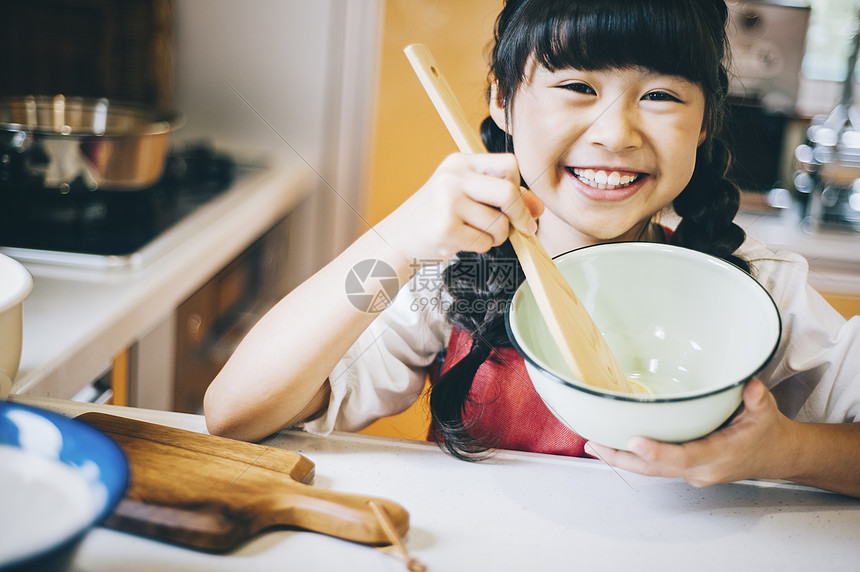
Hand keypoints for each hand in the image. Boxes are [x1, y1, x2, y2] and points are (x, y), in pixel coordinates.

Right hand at [375, 153, 542, 266]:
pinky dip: (482, 247)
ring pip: (499, 223)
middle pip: (508, 192)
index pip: (509, 164)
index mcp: (459, 162)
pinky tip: (463, 242)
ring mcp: (447, 203)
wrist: (397, 238)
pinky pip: (484, 242)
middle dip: (520, 215)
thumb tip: (538, 206)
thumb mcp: (466, 196)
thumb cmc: (435, 216)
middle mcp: (452, 177)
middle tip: (522, 228)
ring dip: (497, 237)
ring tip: (476, 235)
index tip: (519, 205)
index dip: (519, 186)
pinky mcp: (445, 229)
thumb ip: (503, 197)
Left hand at [586, 378, 793, 486]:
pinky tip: (610, 445)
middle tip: (595, 443)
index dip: (658, 452)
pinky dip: (631, 458)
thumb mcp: (766, 412)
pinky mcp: (684, 469)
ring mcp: (690, 472)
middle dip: (623, 458)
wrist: (776, 456)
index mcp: (719, 456)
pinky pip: (653, 467)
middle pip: (655, 469)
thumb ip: (756, 398)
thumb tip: (747, 383)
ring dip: (621, 459)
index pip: (684, 457)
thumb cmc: (767, 434)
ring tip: (593, 444)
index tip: (635, 442)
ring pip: (650, 471)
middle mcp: (700, 470)